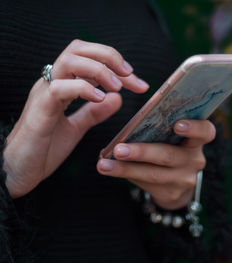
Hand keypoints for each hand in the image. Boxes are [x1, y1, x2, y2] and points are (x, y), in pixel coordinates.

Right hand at [3, 39, 148, 197]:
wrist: (18, 171)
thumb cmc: (44, 149)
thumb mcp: (77, 127)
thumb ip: (95, 112)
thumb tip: (117, 99)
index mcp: (63, 86)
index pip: (90, 59)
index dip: (117, 66)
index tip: (139, 83)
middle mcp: (52, 83)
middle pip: (78, 49)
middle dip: (109, 56)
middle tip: (130, 74)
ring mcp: (44, 94)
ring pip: (69, 61)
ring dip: (99, 69)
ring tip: (117, 86)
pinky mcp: (40, 110)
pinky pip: (59, 88)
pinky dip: (82, 88)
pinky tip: (100, 98)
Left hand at [97, 120, 215, 209]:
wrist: (177, 183)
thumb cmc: (169, 148)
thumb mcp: (172, 138)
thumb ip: (161, 127)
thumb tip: (127, 117)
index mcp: (196, 141)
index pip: (206, 132)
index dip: (194, 128)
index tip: (177, 125)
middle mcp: (194, 160)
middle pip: (169, 155)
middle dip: (142, 152)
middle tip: (119, 149)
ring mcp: (185, 179)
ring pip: (153, 174)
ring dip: (126, 168)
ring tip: (104, 165)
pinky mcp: (171, 194)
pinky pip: (146, 184)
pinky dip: (126, 175)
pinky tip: (110, 170)